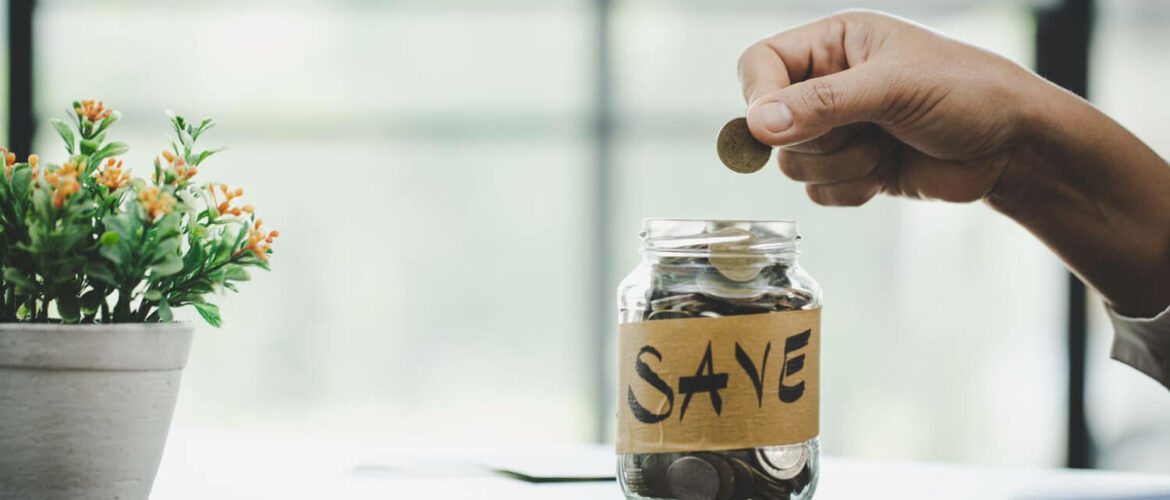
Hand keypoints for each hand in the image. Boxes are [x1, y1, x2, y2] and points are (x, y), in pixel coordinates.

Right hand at [738, 10, 1046, 205]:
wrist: (1014, 147)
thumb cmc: (968, 94)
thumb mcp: (894, 87)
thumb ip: (822, 103)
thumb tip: (758, 124)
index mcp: (834, 42)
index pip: (760, 64)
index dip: (759, 97)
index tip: (773, 126)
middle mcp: (829, 82)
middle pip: (770, 124)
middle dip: (820, 139)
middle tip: (868, 129)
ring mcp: (839, 128)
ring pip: (793, 164)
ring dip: (841, 166)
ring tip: (886, 148)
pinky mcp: (852, 168)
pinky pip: (817, 192)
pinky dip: (851, 190)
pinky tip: (888, 172)